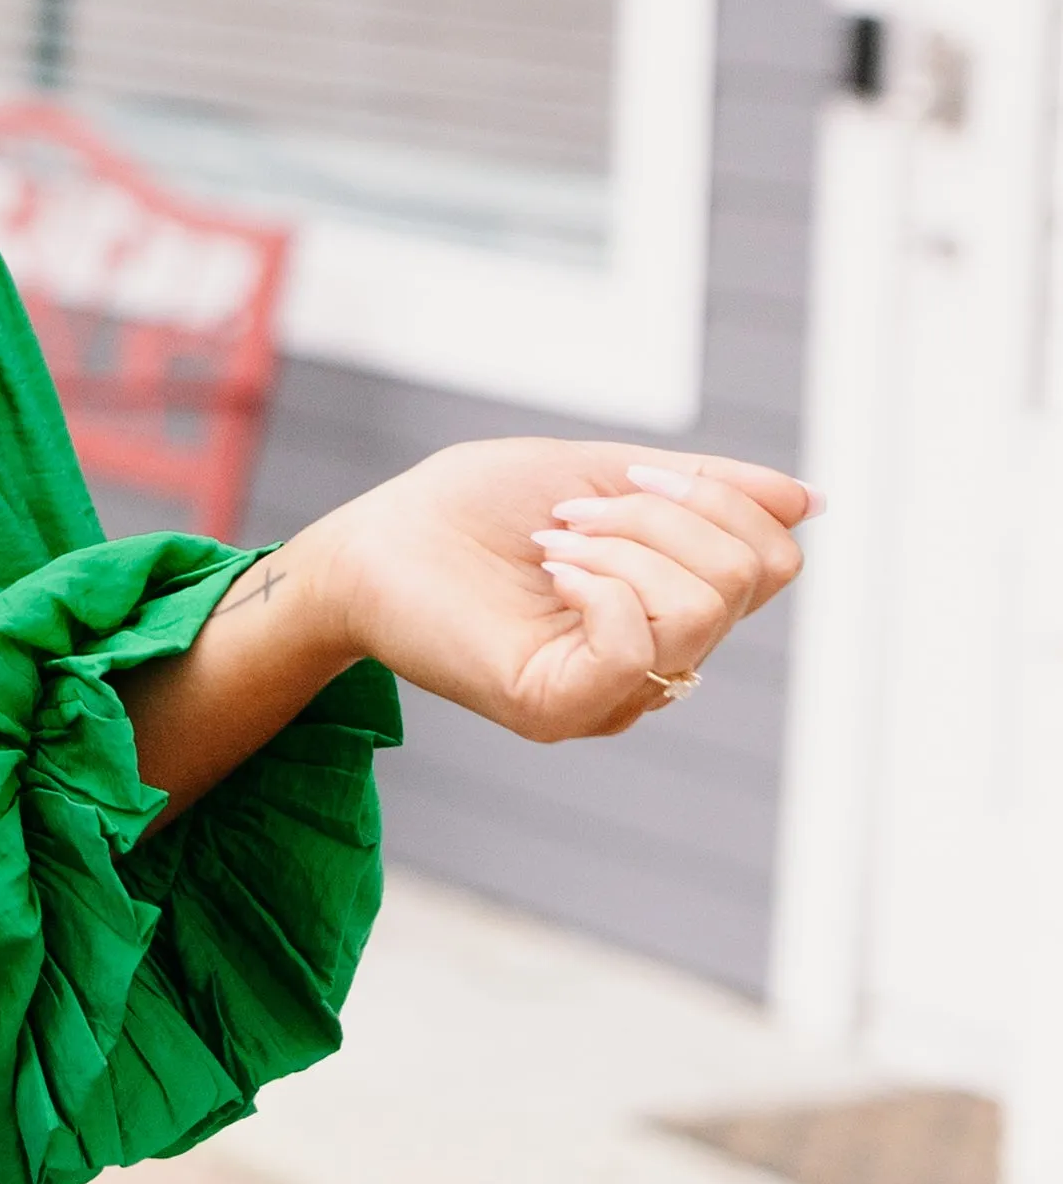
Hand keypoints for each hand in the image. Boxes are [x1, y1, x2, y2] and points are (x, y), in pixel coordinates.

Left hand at [311, 437, 812, 745]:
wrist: (373, 541)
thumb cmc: (475, 507)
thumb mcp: (606, 474)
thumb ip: (704, 489)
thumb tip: (808, 501)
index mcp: (673, 609)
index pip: (773, 561)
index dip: (719, 497)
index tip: (630, 476)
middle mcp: (657, 663)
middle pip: (748, 577)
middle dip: (665, 513)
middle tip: (572, 512)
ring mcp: (612, 695)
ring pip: (702, 609)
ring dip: (624, 544)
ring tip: (552, 543)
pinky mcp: (560, 709)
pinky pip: (637, 647)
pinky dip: (600, 586)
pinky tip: (550, 573)